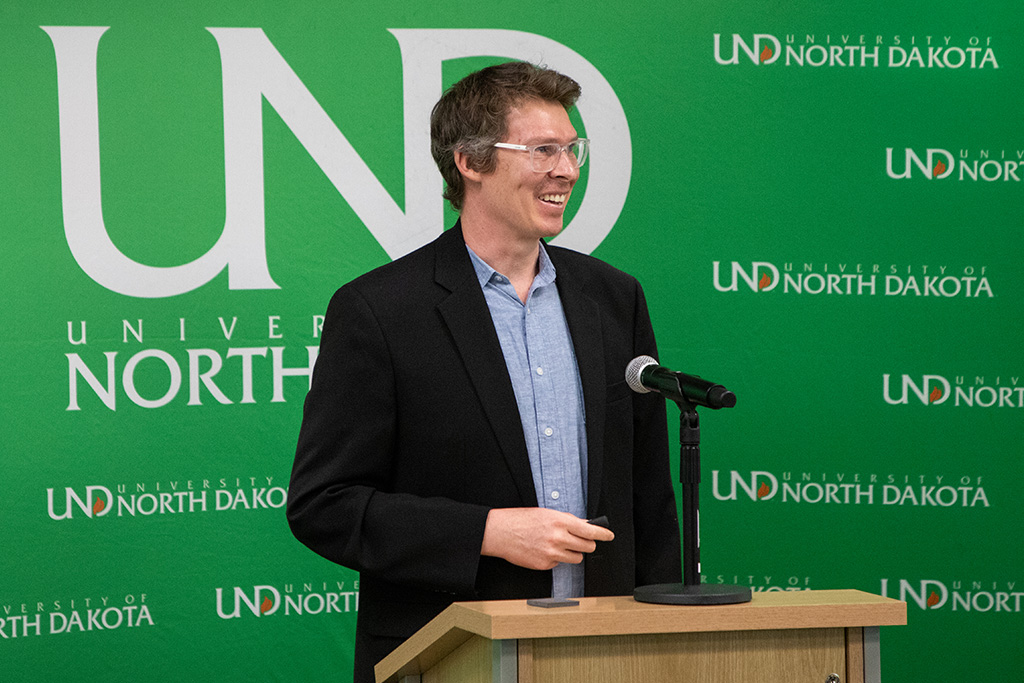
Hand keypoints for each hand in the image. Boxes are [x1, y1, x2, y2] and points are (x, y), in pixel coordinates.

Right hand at [480, 508, 614, 570]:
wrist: (500, 532)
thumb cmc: (521, 520)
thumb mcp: (546, 513)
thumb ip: (567, 520)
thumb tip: (584, 525)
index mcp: (560, 521)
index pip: (590, 531)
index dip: (603, 534)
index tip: (609, 536)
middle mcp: (559, 538)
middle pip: (587, 547)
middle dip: (586, 544)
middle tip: (581, 541)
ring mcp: (552, 553)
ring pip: (576, 558)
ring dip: (572, 553)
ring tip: (559, 545)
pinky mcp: (544, 565)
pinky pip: (559, 564)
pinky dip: (556, 559)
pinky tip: (544, 550)